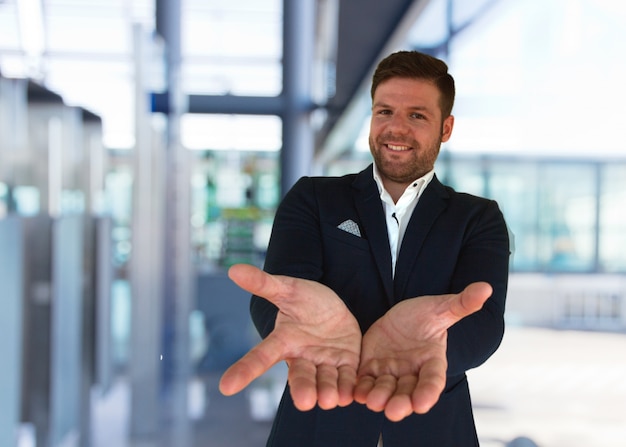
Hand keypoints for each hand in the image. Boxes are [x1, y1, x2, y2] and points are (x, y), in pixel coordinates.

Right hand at [219, 264, 361, 410]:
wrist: (332, 307)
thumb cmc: (305, 299)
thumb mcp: (287, 289)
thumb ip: (263, 283)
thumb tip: (233, 269)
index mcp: (283, 341)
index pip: (261, 356)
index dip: (244, 370)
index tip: (226, 387)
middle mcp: (302, 357)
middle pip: (299, 377)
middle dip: (302, 390)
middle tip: (306, 402)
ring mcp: (324, 363)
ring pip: (324, 382)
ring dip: (328, 392)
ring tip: (331, 400)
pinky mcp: (346, 364)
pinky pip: (347, 378)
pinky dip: (349, 388)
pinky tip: (351, 396)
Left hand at [354, 282, 491, 421]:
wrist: (400, 317)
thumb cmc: (425, 314)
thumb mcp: (441, 307)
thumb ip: (461, 303)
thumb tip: (485, 288)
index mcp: (432, 361)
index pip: (433, 380)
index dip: (428, 392)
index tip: (423, 403)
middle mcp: (412, 372)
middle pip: (408, 392)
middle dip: (401, 402)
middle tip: (394, 411)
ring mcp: (391, 372)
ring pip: (385, 390)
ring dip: (379, 398)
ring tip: (372, 402)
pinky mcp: (371, 368)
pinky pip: (366, 381)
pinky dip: (361, 389)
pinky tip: (354, 393)